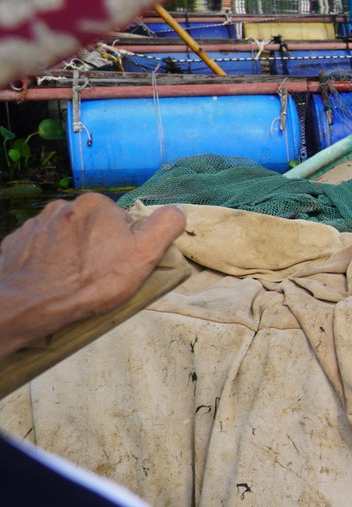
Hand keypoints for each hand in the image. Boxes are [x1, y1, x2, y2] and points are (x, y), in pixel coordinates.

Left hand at [0, 195, 184, 357]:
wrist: (32, 303)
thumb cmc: (92, 281)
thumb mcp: (143, 255)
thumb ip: (164, 226)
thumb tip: (177, 210)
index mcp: (96, 204)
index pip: (120, 221)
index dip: (125, 244)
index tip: (120, 264)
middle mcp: (63, 206)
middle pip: (92, 226)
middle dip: (97, 246)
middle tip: (99, 275)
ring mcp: (37, 224)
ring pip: (66, 236)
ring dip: (72, 252)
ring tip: (74, 280)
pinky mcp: (18, 242)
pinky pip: (41, 248)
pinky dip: (49, 260)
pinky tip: (53, 279)